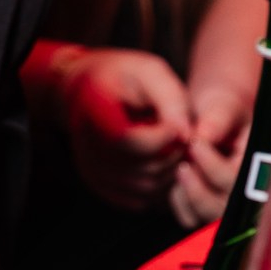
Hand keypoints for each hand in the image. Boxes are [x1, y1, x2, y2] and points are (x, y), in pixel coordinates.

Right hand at [54, 48, 192, 210]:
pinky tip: (158, 158)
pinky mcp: (100, 185)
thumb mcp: (149, 71)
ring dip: (169, 170)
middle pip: (143, 168)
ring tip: (169, 144)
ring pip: (145, 188)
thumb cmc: (123, 76)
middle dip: (172, 153)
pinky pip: (140, 199)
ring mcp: (91, 170)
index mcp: (93, 111)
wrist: (85, 89)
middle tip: (177, 132)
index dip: (163, 137)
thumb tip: (186, 135)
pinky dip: (157, 184)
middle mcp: (85, 147)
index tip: (175, 122)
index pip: (130, 142)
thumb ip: (170, 99)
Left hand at [171, 81, 249, 227]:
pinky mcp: (211, 211)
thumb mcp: (224, 105)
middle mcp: (252, 189)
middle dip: (198, 189)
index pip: (240, 178)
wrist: (215, 116)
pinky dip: (180, 203)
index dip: (213, 166)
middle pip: (225, 208)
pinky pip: (191, 219)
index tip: (195, 144)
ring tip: (181, 169)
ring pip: (206, 216)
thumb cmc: (222, 110)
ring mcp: (232, 204)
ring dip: (187, 195)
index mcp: (262, 162)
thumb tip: (203, 138)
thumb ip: (217, 119)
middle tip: (182, 166)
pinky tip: (179, 181)